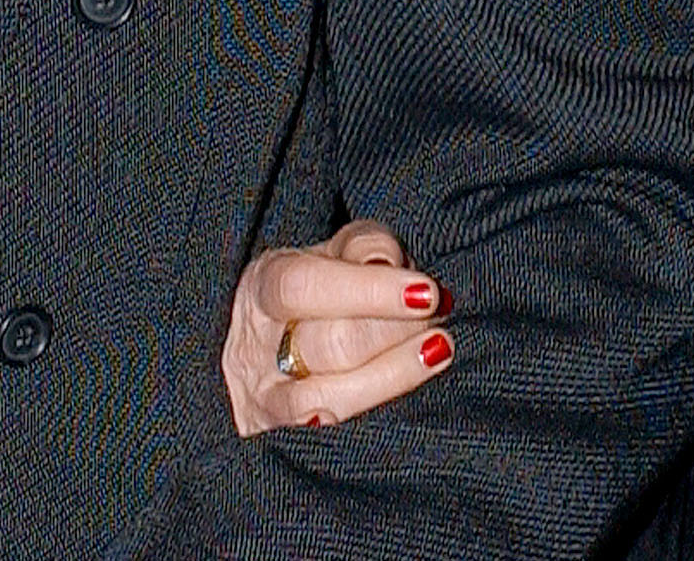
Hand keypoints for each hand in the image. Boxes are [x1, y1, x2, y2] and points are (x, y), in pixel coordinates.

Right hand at [224, 218, 455, 435]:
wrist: (264, 360)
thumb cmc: (317, 299)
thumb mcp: (333, 257)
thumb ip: (363, 248)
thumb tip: (389, 263)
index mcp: (264, 285)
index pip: (303, 285)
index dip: (367, 290)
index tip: (425, 292)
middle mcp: (257, 346)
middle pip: (325, 344)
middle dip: (391, 332)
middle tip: (437, 319)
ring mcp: (265, 401)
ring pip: (325, 399)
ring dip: (391, 376)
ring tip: (436, 353)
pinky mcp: (280, 444)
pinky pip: (323, 443)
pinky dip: (361, 421)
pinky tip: (398, 413)